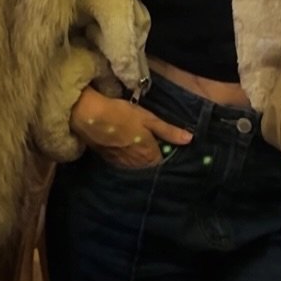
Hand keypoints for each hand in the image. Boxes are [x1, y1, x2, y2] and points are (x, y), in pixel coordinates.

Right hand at [70, 86, 192, 169]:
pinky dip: (125, 154)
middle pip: (150, 163)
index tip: (163, 139)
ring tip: (135, 139)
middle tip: (148, 137)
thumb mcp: (149, 119)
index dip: (165, 148)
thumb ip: (169, 131)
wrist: (90, 117)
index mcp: (150, 156)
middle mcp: (137, 165)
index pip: (164, 159)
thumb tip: (190, 139)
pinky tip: (122, 142)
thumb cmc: (123, 115)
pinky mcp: (108, 160)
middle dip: (151, 153)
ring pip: (136, 163)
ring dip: (138, 155)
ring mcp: (121, 164)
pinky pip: (123, 161)